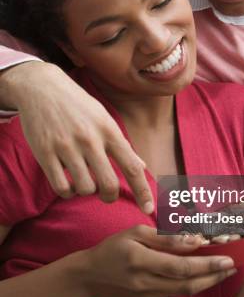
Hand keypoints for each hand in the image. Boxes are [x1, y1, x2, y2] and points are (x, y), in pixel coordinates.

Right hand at [9, 62, 152, 209]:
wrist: (42, 87)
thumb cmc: (78, 105)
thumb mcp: (104, 118)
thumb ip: (122, 145)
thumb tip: (143, 166)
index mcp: (109, 131)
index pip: (132, 167)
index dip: (143, 191)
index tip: (149, 209)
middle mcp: (90, 139)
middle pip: (109, 184)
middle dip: (110, 196)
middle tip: (106, 194)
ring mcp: (66, 147)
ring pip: (84, 188)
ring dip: (86, 191)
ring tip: (82, 181)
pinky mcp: (44, 153)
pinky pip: (61, 187)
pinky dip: (67, 192)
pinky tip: (68, 183)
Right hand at [80, 225, 236, 296]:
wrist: (89, 277)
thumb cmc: (112, 249)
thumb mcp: (135, 233)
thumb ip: (165, 239)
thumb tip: (193, 240)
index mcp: (141, 262)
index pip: (182, 267)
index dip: (207, 264)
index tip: (227, 257)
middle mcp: (146, 283)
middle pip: (189, 284)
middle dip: (215, 276)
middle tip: (234, 266)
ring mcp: (148, 296)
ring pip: (186, 291)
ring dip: (209, 281)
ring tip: (225, 270)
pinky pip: (177, 292)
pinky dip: (194, 283)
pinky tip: (205, 274)